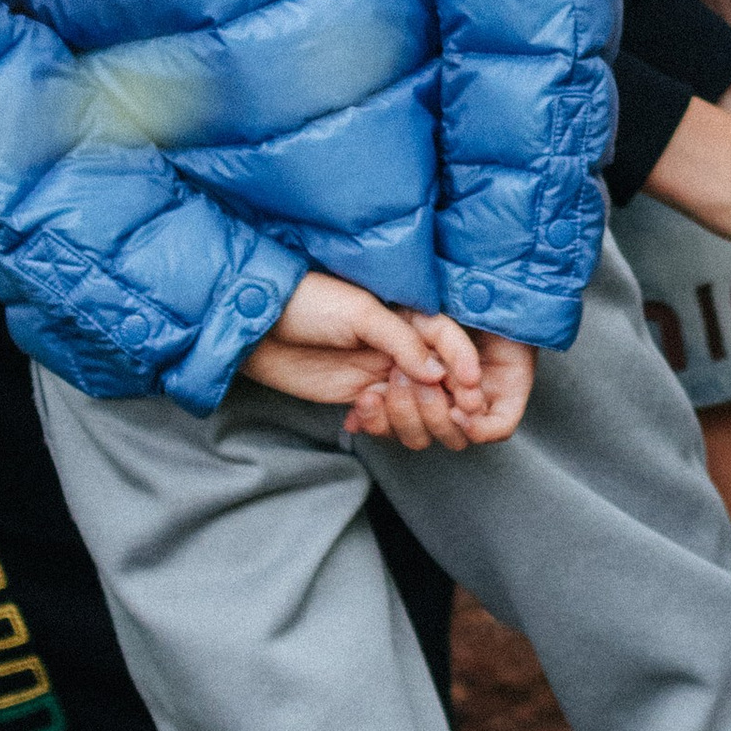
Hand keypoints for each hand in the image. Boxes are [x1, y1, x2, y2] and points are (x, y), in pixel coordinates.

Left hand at [243, 272, 456, 411]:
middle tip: (410, 398)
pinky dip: (379, 426)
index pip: (450, 343)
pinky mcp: (359, 396)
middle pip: (441, 383)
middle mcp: (402, 348)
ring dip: (404, 416)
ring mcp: (380, 373)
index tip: (470, 392)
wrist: (260, 327)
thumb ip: (401, 341)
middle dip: (434, 399)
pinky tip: (358, 417)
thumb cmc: (310, 304)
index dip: (463, 368)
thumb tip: (438, 372)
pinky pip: (386, 421)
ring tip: (374, 401)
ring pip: (416, 409)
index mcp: (409, 318)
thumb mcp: (360, 313)